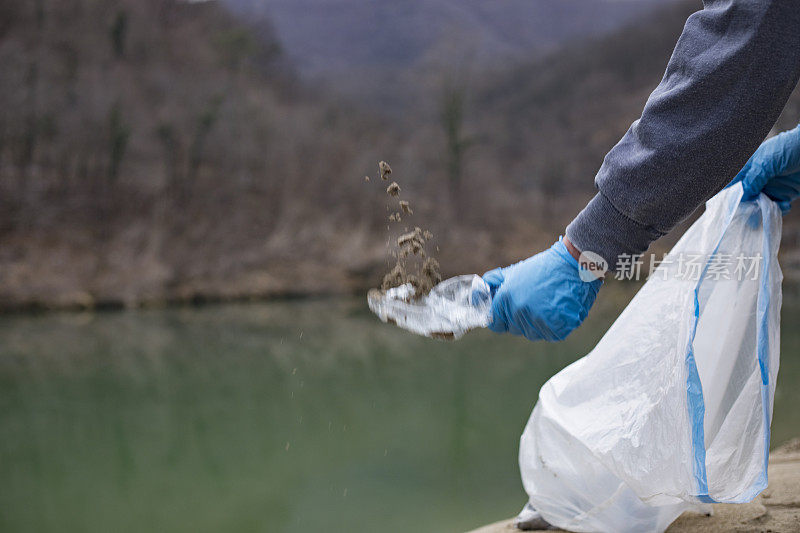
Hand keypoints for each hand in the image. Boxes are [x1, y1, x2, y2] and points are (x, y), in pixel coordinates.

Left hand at [482, 238, 601, 341]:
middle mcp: (519, 311)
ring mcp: (538, 321)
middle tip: (535, 302)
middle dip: (522, 319)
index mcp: (505, 299)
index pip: (496, 324)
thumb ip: (493, 284)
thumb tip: (478, 295)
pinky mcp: (557, 327)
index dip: (502, 319)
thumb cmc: (543, 267)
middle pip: (515, 329)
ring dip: (539, 324)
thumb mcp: (513, 272)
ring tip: (548, 304)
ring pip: (533, 333)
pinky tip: (559, 310)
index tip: (511, 313)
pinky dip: (555, 326)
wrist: (573, 263)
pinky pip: (551, 335)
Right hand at [731, 123, 799, 212]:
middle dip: (747, 208)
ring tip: (770, 209)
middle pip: (744, 199)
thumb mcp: (766, 162)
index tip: (731, 208)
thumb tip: (740, 197)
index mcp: (747, 168)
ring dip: (763, 211)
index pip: (731, 185)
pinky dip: (778, 210)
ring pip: (759, 206)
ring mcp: (770, 187)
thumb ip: (752, 179)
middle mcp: (756, 179)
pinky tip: (784, 205)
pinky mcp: (784, 194)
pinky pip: (775, 207)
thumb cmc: (789, 148)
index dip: (729, 197)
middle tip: (752, 214)